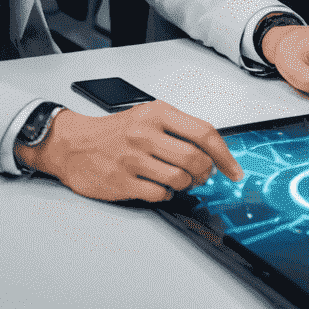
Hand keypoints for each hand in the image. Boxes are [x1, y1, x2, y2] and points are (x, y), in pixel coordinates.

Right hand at [16, 102, 242, 201]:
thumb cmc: (115, 131)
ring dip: (187, 185)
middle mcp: (146, 134)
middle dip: (206, 173)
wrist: (74, 144)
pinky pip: (159, 194)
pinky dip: (166, 194)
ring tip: (181, 180)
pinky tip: (160, 187)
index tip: (235, 170)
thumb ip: (180, 129)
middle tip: (203, 176)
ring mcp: (133, 159)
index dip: (226, 155)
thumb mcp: (149, 116)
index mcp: (158, 113)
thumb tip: (214, 150)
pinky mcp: (122, 182)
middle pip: (195, 160)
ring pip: (180, 179)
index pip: (204, 133)